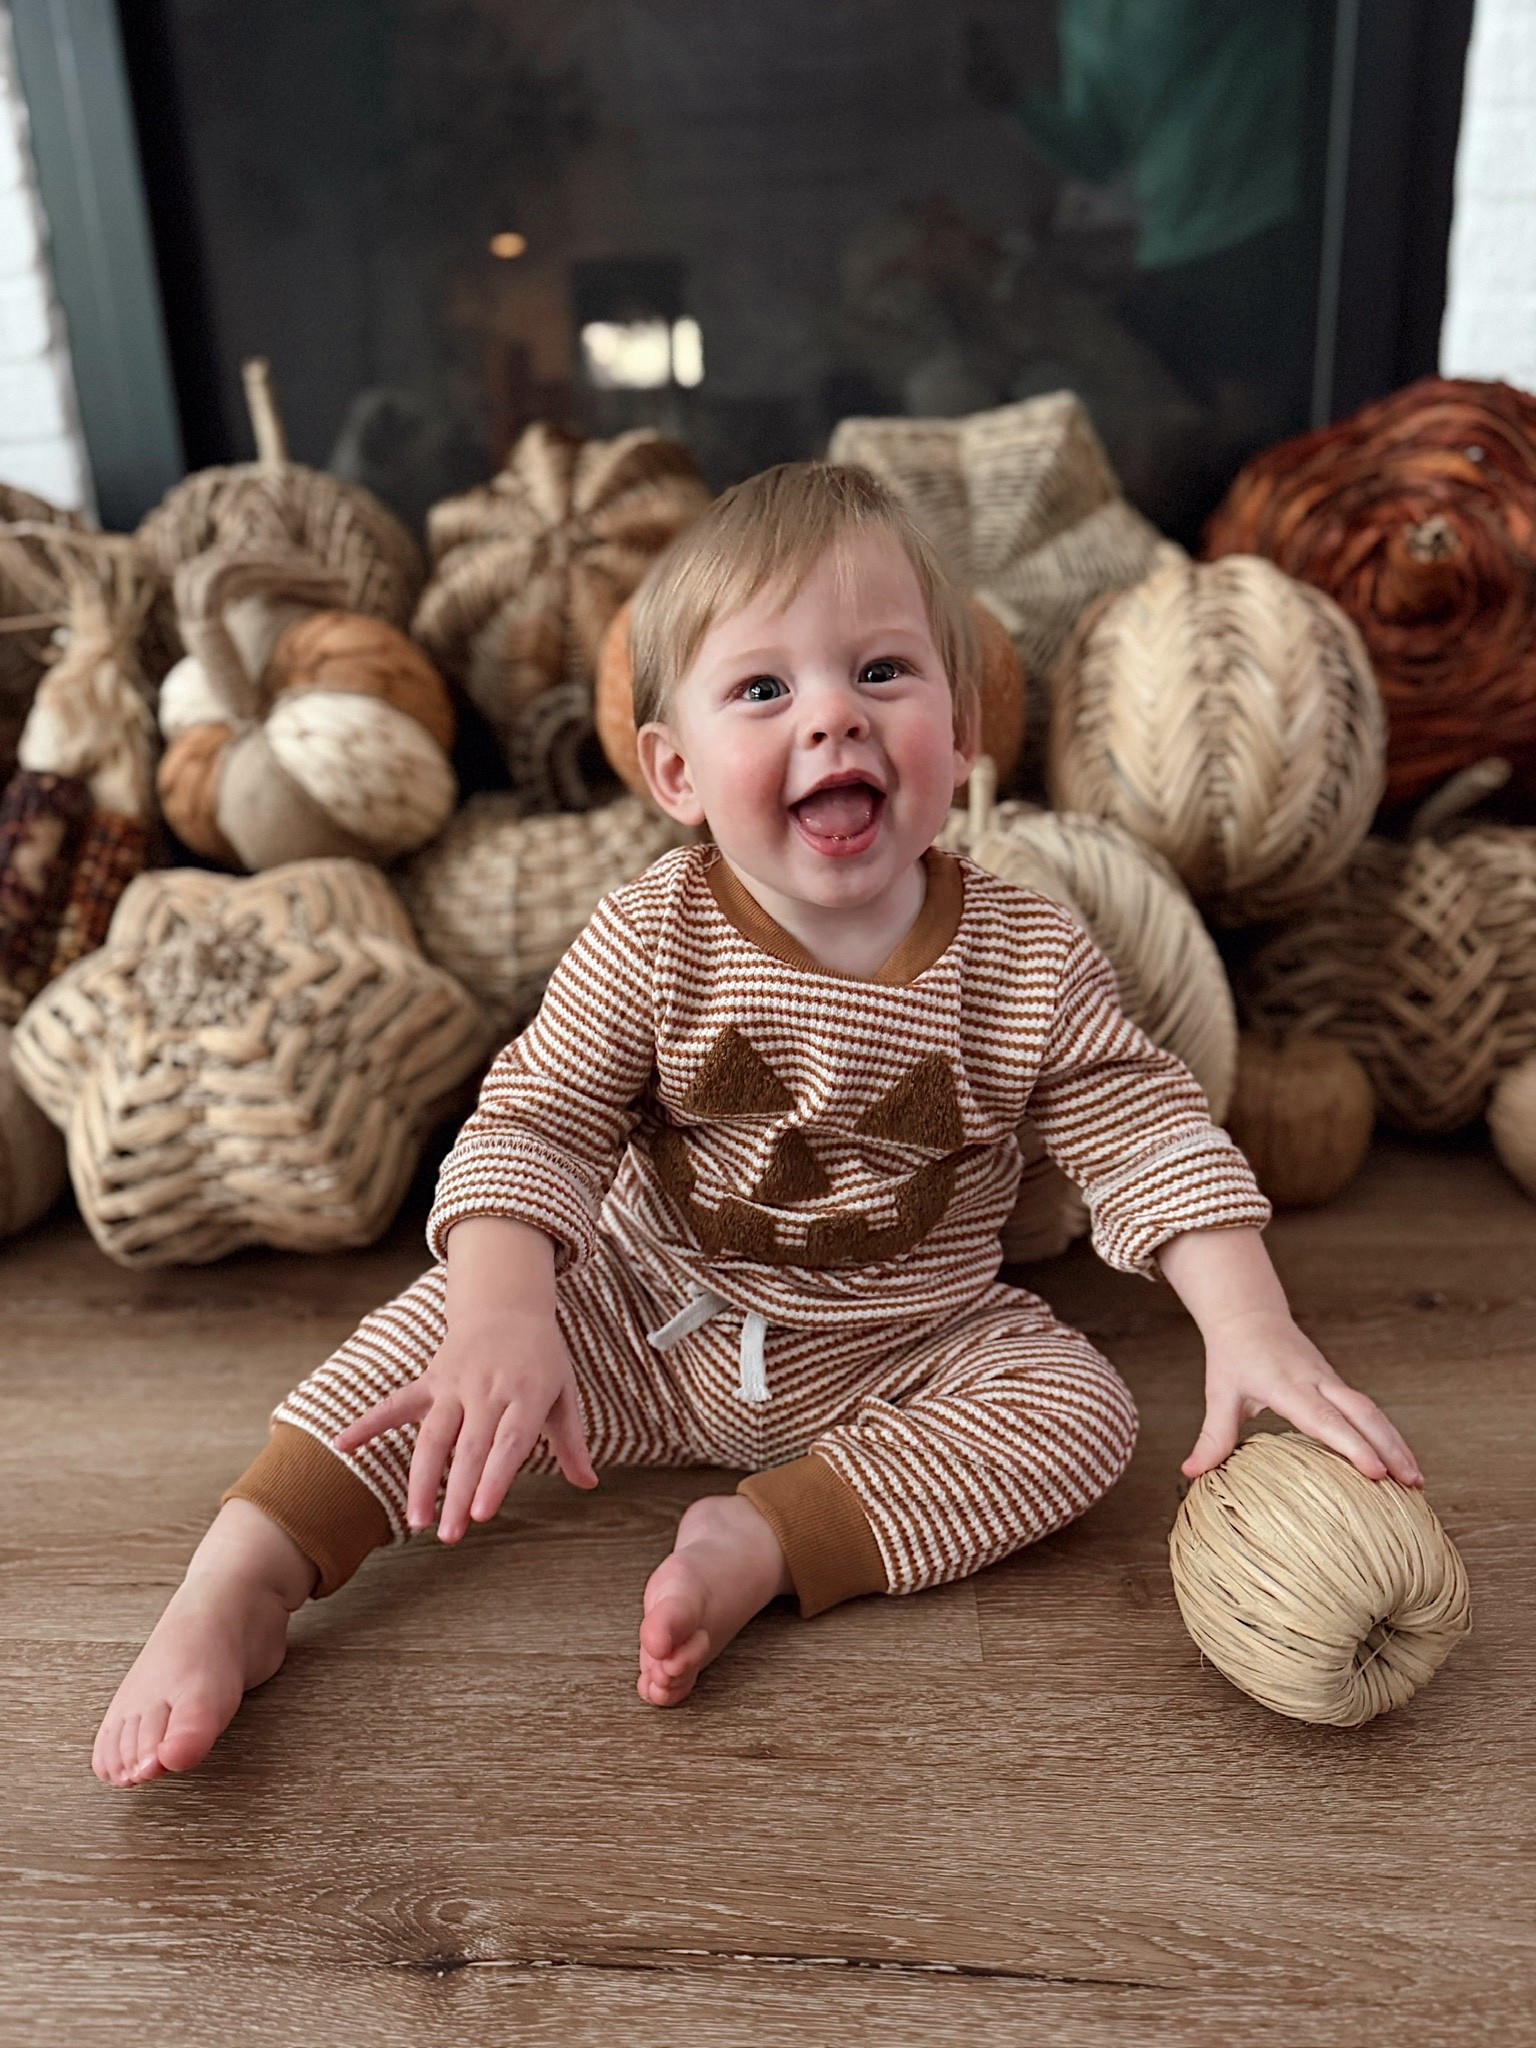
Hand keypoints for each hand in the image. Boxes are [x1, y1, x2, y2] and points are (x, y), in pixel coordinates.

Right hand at [333, 1308, 597, 1541]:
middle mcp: (487, 1390)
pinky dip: (368, 1422)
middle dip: (457, 1494)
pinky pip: (395, 1403)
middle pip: (469, 1449)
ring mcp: (454, 1384)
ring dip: (422, 1479)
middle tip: (451, 1536)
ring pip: (432, 1436)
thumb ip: (571, 1440)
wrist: (508, 1305)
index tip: (482, 1514)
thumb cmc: (541, 1357)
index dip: (495, 1478)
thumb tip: (589, 1483)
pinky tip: (342, 1445)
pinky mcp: (430, 1380)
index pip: (508, 1443)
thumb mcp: (565, 1392)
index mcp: (525, 1394)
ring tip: (418, 1521)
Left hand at [1181, 1308, 1424, 1488]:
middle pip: (1362, 1414)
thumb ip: (1212, 1436)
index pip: (1324, 1418)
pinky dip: (1388, 1434)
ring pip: (1372, 1411)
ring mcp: (1331, 1380)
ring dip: (1395, 1443)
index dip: (1350, 1444)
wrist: (1250, 1315)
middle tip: (1411, 1485)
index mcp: (1287, 1384)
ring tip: (1416, 1481)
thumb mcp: (1220, 1393)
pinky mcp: (1337, 1384)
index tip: (1374, 1471)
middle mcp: (1317, 1381)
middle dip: (1389, 1448)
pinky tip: (1401, 1461)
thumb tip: (1190, 1473)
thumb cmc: (1234, 1356)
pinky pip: (1369, 1410)